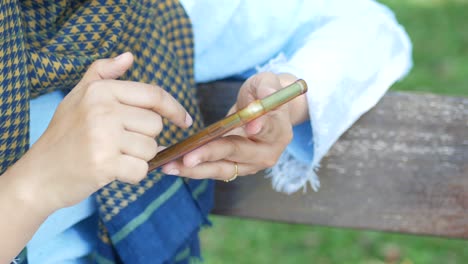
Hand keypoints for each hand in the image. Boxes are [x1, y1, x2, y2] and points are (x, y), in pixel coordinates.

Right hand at [8, 52, 191, 211]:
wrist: (40, 175)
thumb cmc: (65, 134)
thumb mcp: (79, 96)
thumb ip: (104, 73)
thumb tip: (130, 56)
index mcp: (100, 90)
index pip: (154, 95)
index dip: (175, 108)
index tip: (185, 120)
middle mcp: (102, 110)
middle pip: (155, 125)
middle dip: (145, 137)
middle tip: (119, 143)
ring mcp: (103, 137)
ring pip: (151, 148)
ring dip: (138, 157)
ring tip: (113, 156)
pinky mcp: (104, 164)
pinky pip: (141, 170)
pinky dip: (133, 174)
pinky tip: (113, 171)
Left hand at [161, 72, 308, 180]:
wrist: (265, 111)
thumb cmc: (263, 93)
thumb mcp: (267, 82)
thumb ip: (267, 87)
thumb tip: (268, 95)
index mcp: (279, 131)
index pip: (268, 130)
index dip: (258, 128)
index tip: (247, 128)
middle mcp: (267, 153)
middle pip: (238, 154)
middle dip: (211, 155)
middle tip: (188, 158)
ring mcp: (251, 165)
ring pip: (223, 169)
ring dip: (195, 169)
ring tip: (170, 166)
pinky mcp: (236, 169)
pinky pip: (214, 170)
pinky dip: (193, 169)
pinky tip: (172, 166)